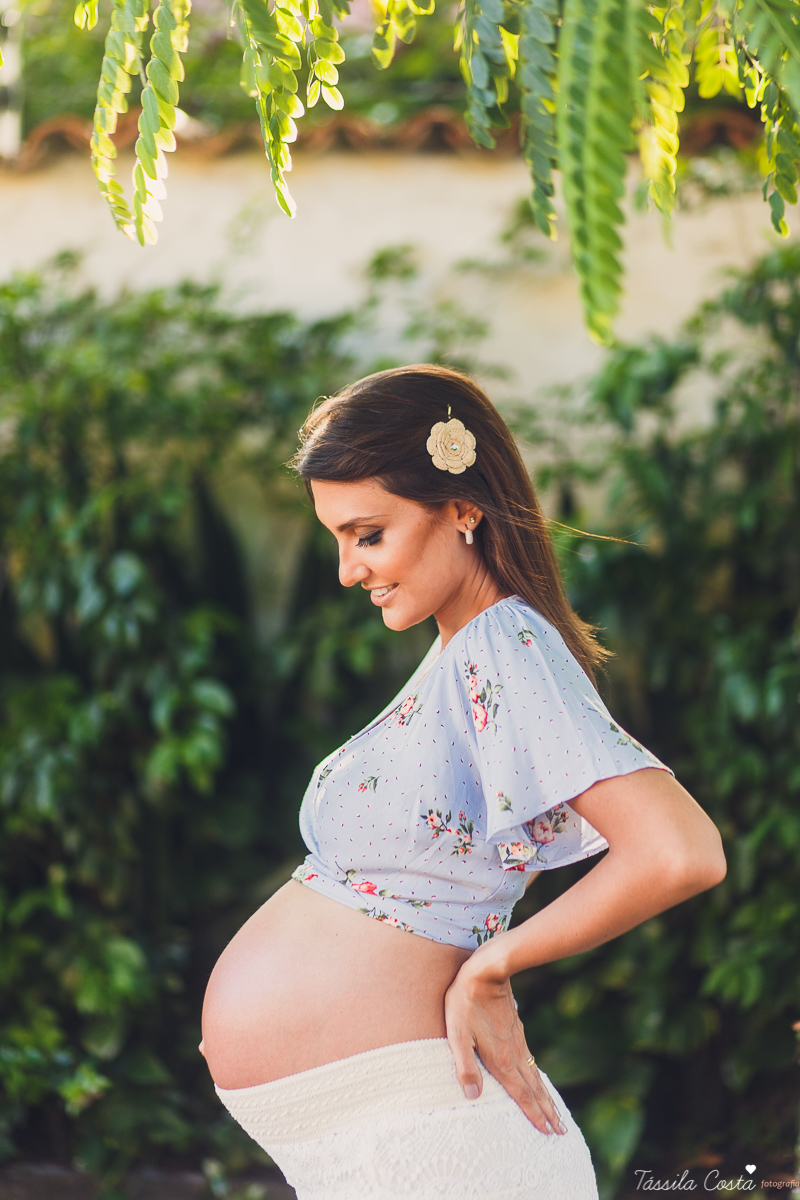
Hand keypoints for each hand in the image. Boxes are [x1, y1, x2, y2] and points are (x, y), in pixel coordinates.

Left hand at [444, 953, 566, 1134]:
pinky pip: (532, 1062)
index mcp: (501, 1060)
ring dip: (546, 1097)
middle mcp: (514, 1054)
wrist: (486, 972)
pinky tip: (538, 1078)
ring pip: (535, 1075)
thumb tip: (473, 1096)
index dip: (534, 1114)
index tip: (548, 1132)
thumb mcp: (458, 1034)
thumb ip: (464, 1066)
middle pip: (534, 1089)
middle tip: (561, 1131)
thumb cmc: (466, 1003)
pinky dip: (539, 1077)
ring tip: (557, 1113)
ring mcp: (517, 1042)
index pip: (521, 1094)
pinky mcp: (517, 1031)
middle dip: (547, 1111)